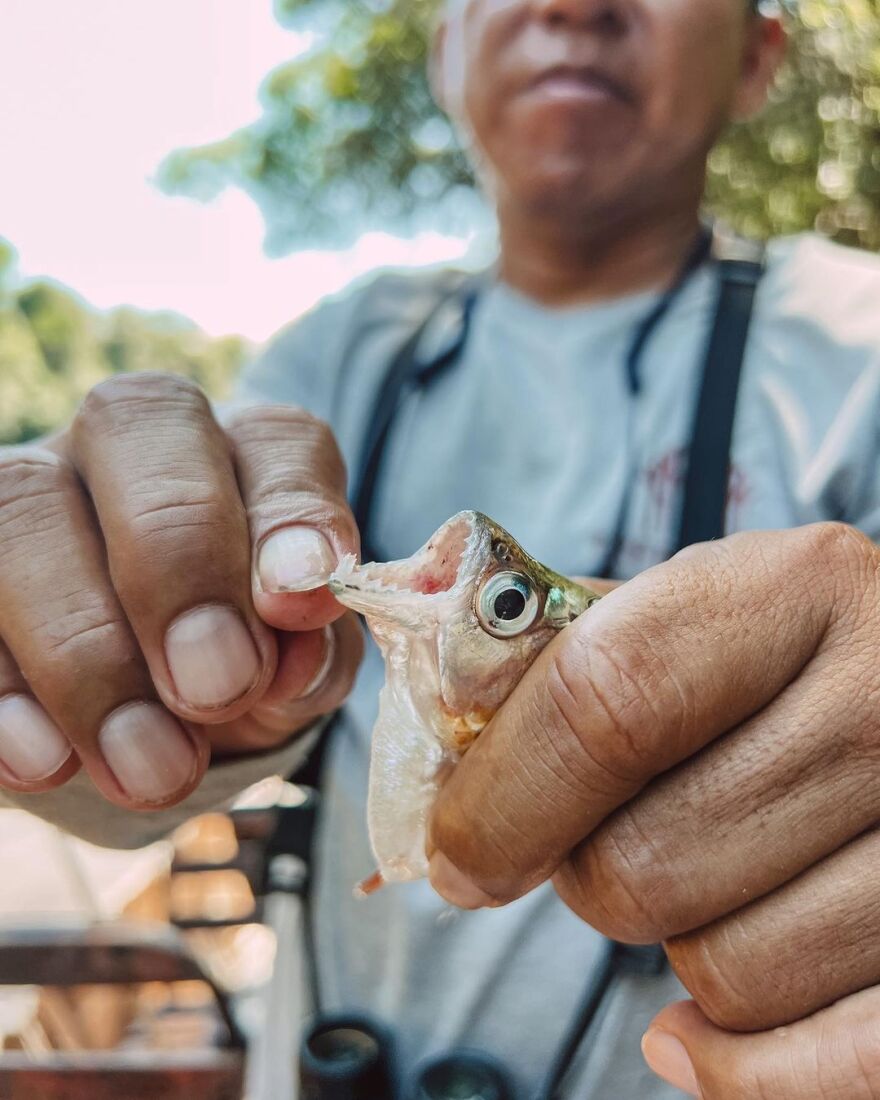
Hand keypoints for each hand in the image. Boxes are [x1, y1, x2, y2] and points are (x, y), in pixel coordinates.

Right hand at [0, 374, 361, 809]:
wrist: (155, 725)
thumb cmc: (246, 668)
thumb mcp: (299, 671)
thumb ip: (311, 654)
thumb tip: (289, 659)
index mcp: (246, 452)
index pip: (278, 440)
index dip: (290, 516)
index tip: (297, 605)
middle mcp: (130, 445)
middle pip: (132, 427)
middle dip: (177, 568)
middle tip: (216, 691)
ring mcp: (31, 489)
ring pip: (21, 510)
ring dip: (86, 653)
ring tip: (150, 768)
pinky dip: (3, 692)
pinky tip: (46, 762)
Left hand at [428, 526, 879, 1079]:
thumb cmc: (788, 646)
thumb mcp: (694, 603)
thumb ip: (570, 655)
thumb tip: (443, 746)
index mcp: (796, 587)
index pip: (607, 707)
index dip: (503, 797)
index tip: (457, 852)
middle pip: (647, 865)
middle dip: (580, 877)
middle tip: (589, 845)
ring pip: (724, 972)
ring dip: (669, 942)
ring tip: (694, 873)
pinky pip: (831, 1064)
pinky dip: (737, 1064)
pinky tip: (689, 1032)